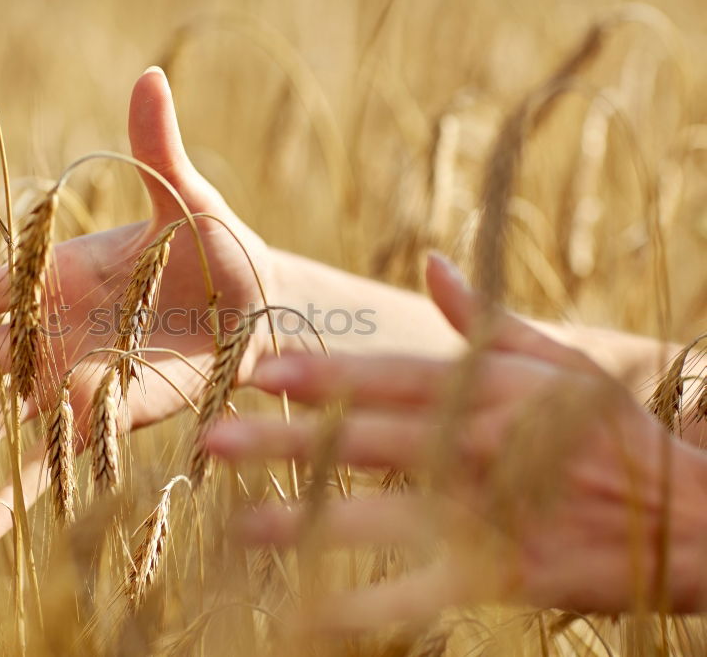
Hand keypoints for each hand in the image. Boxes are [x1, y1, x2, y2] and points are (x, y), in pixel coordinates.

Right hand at [0, 67, 272, 542]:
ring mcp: (73, 380)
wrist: (259, 307)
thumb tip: (150, 75)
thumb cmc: (218, 247)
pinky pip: (56, 462)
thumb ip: (157, 148)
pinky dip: (20, 495)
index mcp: (56, 272)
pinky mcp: (106, 421)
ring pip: (2, 423)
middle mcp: (52, 331)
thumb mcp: (188, 198)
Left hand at [207, 253, 706, 629]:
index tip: (261, 370)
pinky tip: (306, 614)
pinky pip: (419, 594)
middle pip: (369, 442)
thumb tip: (432, 260)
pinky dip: (363, 607)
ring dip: (310, 521)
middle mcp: (479, 449)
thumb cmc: (615, 433)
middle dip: (289, 441)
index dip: (325, 374)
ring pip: (384, 517)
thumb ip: (487, 317)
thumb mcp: (560, 361)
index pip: (391, 377)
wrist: (691, 519)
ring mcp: (487, 515)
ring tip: (241, 524)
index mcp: (489, 391)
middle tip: (215, 440)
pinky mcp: (499, 577)